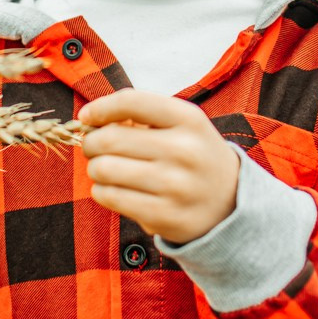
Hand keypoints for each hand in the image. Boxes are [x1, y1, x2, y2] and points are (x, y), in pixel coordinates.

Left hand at [79, 90, 239, 244]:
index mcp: (189, 119)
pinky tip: (112, 189)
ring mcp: (175, 186)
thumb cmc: (193, 156)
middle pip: (109, 139)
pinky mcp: (164, 216)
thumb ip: (142, 114)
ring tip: (105, 169)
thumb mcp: (183, 125)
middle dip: (91, 142)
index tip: (86, 116)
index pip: (131, 102)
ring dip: (95, 168)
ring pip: (104, 169)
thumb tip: (90, 119)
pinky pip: (110, 197)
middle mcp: (184, 150)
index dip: (100, 107)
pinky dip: (101, 191)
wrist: (230, 204)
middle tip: (94, 147)